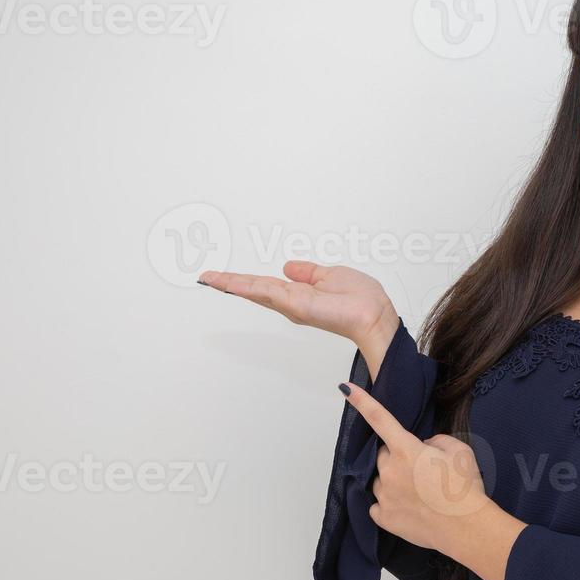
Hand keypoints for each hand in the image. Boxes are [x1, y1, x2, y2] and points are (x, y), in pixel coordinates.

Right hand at [197, 261, 397, 348]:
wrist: (373, 314)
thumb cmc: (361, 300)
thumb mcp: (330, 276)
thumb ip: (308, 272)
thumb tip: (289, 266)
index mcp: (299, 295)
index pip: (265, 285)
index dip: (244, 281)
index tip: (224, 276)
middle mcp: (291, 302)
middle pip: (254, 289)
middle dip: (229, 283)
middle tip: (206, 277)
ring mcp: (291, 304)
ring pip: (254, 290)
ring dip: (230, 283)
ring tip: (209, 277)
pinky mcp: (295, 304)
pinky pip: (266, 292)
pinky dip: (247, 286)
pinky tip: (229, 282)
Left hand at [337, 380, 493, 555]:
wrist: (466, 528)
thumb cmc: (464, 488)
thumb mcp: (459, 451)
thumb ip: (437, 441)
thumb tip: (425, 447)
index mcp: (406, 449)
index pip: (380, 418)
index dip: (362, 401)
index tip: (346, 389)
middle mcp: (389, 470)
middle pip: (383, 455)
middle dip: (397, 457)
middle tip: (423, 471)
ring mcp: (384, 495)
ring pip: (380, 481)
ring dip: (394, 481)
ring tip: (420, 494)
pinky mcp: (384, 518)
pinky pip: (379, 506)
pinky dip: (391, 504)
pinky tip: (410, 508)